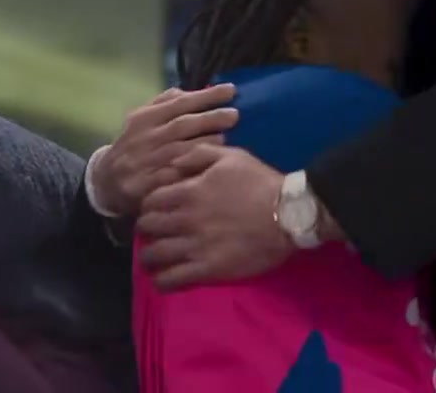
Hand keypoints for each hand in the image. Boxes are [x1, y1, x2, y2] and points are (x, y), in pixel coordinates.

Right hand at [91, 85, 239, 216]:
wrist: (106, 181)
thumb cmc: (135, 145)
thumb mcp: (143, 119)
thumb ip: (165, 103)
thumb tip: (193, 91)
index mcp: (145, 118)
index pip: (178, 103)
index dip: (205, 96)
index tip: (230, 90)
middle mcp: (144, 138)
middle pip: (181, 125)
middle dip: (210, 118)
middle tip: (234, 115)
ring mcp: (144, 162)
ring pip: (179, 151)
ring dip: (205, 144)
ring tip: (226, 138)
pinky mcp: (145, 186)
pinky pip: (173, 178)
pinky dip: (191, 171)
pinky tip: (209, 168)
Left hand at [136, 144, 294, 289]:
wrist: (289, 214)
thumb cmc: (261, 183)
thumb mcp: (231, 157)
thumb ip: (197, 154)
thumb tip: (173, 163)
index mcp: (189, 191)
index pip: (149, 200)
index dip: (150, 205)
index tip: (158, 210)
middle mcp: (185, 219)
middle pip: (146, 227)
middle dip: (147, 229)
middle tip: (157, 233)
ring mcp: (194, 246)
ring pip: (153, 255)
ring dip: (150, 256)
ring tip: (156, 258)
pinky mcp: (207, 270)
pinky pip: (170, 280)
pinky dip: (162, 280)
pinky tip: (166, 278)